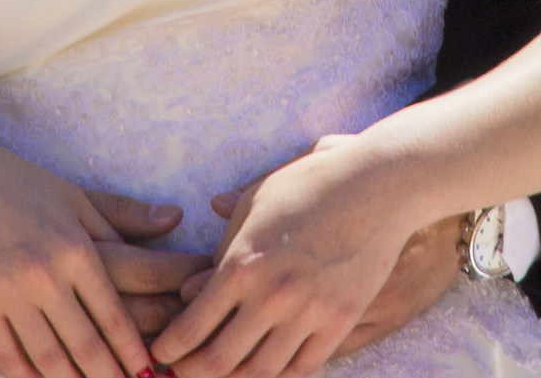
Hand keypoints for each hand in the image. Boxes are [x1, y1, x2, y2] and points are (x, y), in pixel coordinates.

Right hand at [0, 192, 209, 369]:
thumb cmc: (16, 183)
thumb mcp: (72, 194)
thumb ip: (122, 216)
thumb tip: (174, 220)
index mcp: (75, 246)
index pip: (115, 313)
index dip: (136, 351)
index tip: (153, 372)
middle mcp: (45, 273)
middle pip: (87, 344)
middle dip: (111, 376)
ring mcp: (7, 293)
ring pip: (49, 359)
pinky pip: (8, 356)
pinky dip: (29, 377)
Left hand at [176, 195, 463, 363]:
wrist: (380, 187)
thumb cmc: (313, 183)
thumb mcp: (258, 196)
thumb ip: (226, 227)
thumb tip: (201, 236)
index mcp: (242, 264)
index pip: (192, 326)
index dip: (170, 348)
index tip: (160, 353)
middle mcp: (272, 296)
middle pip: (219, 361)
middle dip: (192, 373)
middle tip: (181, 374)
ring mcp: (309, 314)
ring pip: (261, 373)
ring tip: (222, 375)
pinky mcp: (341, 322)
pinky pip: (303, 367)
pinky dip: (279, 374)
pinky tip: (265, 369)